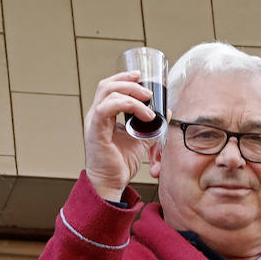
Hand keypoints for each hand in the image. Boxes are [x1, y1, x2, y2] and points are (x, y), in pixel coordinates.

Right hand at [83, 71, 154, 200]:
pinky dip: (126, 106)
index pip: (109, 87)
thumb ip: (152, 126)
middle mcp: (96, 115)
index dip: (123, 78)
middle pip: (107, 85)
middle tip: (148, 91)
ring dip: (131, 94)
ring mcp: (93, 122)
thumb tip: (167, 112)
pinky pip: (105, 109)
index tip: (140, 76)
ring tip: (148, 105)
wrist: (112, 183)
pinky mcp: (95, 132)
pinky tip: (143, 115)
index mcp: (103, 115)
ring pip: (108, 93)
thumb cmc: (120, 163)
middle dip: (129, 82)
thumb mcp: (141, 139)